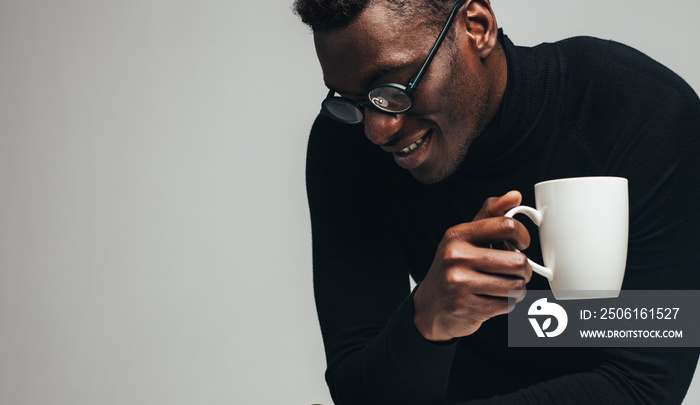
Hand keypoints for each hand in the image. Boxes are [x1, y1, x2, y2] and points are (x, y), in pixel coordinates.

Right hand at [413, 191, 531, 341]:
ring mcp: (459, 283)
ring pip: (516, 286)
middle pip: (517, 261)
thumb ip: (490, 214)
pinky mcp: (466, 307)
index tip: (521, 244)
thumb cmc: (454, 267)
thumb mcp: (466, 237)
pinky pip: (507, 305)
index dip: (523, 235)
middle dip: (525, 269)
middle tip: (518, 271)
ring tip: (506, 285)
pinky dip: (508, 303)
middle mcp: (455, 256)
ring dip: (518, 288)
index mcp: (457, 235)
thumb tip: (515, 195)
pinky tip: (495, 299)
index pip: (506, 225)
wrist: (430, 305)